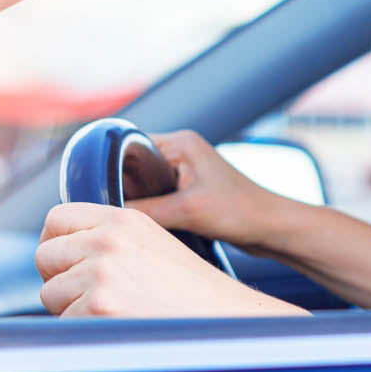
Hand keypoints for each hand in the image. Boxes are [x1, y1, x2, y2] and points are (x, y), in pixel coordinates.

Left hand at [36, 202, 307, 317]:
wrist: (229, 321)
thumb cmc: (195, 292)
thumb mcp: (155, 245)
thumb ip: (111, 239)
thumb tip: (61, 250)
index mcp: (124, 220)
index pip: (57, 218)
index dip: (56, 242)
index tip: (65, 261)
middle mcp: (109, 241)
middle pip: (45, 257)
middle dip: (60, 278)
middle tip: (89, 295)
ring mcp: (102, 275)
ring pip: (50, 294)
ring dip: (72, 309)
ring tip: (114, 314)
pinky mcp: (99, 308)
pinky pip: (66, 325)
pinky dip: (86, 334)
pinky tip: (120, 330)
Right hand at [121, 129, 299, 248]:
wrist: (273, 228)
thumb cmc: (241, 211)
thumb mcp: (187, 211)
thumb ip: (145, 211)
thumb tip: (110, 216)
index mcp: (181, 142)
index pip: (129, 146)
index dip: (111, 169)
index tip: (97, 191)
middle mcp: (182, 152)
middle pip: (134, 167)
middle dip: (124, 189)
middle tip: (112, 212)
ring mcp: (187, 172)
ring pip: (145, 186)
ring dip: (139, 203)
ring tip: (131, 221)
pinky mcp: (191, 192)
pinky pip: (159, 199)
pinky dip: (152, 212)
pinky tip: (149, 227)